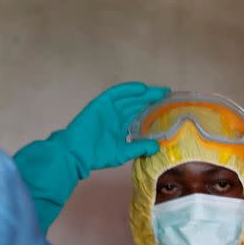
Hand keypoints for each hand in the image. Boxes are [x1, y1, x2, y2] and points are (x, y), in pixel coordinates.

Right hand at [14, 82, 168, 233]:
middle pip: (136, 104)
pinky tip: (141, 89)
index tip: (167, 107)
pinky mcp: (100, 104)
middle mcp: (115, 116)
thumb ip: (139, 147)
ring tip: (159, 91)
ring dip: (143, 93)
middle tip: (167, 94)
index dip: (152, 110)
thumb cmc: (96, 155)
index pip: (139, 115)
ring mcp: (108, 109)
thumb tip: (157, 146)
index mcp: (120, 127)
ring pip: (129, 98)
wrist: (76, 153)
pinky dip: (128, 90)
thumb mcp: (123, 152)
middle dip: (151, 98)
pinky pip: (115, 93)